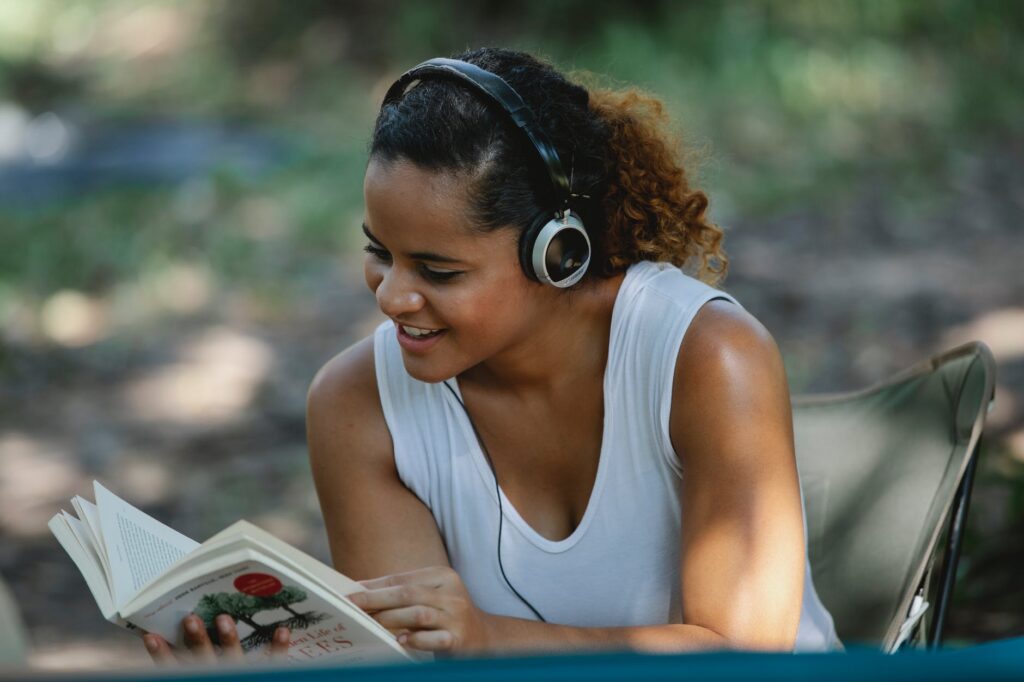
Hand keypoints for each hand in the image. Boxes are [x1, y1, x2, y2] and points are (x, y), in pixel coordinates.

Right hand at [142, 613, 290, 665]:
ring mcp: (241, 677)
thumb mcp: (196, 673)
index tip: (150, 637)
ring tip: (223, 619)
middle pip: (202, 661)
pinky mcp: (263, 678)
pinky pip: (273, 665)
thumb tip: (161, 641)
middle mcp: (216, 678)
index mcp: (196, 678)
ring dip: (229, 640)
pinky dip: (278, 649)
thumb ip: (183, 668)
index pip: (172, 670)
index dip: (161, 655)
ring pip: (233, 661)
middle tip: (190, 619)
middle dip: (197, 640)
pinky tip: (282, 631)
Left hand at [347, 566, 491, 654]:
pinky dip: (415, 639)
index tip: (351, 591)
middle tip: (352, 605)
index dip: (375, 585)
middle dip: (376, 599)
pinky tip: (400, 640)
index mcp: (443, 576)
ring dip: (391, 619)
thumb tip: (364, 591)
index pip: (402, 579)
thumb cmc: (447, 616)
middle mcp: (452, 593)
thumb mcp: (431, 597)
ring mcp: (457, 616)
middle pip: (407, 594)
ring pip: (418, 614)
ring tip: (370, 623)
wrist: (484, 638)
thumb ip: (404, 593)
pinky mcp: (459, 639)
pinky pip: (434, 638)